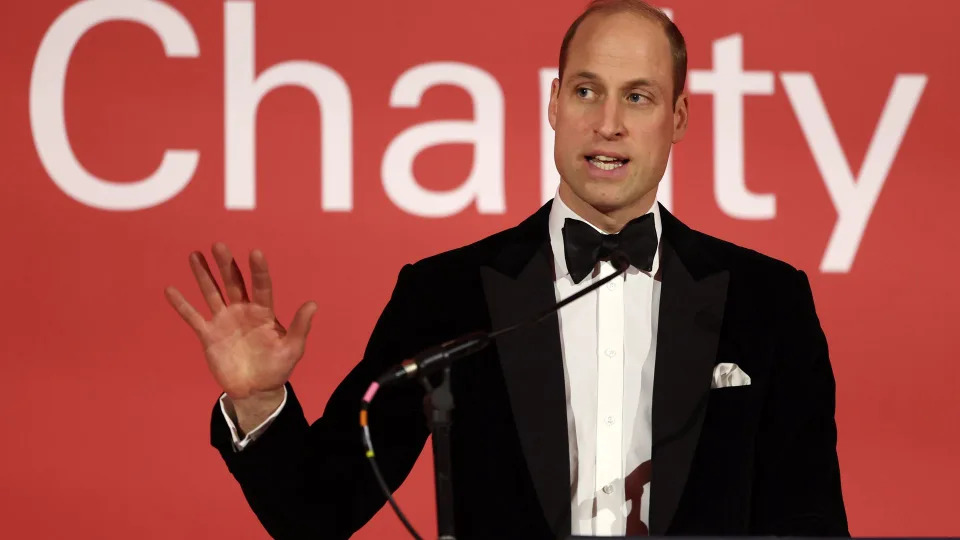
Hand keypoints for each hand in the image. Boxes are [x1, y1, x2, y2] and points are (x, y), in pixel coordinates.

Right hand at [165, 243, 317, 404]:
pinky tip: (171, 289)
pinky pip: (192, 317)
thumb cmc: (277, 367)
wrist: (256, 390)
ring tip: (196, 255)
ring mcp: (224, 321)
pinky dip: (182, 304)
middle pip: (233, 283)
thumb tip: (313, 303)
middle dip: (226, 265)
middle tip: (219, 245)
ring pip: (211, 293)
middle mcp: (242, 311)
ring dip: (203, 275)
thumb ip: (300, 326)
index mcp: (263, 312)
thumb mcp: (292, 349)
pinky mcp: (208, 335)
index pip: (262, 286)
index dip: (258, 271)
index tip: (255, 252)